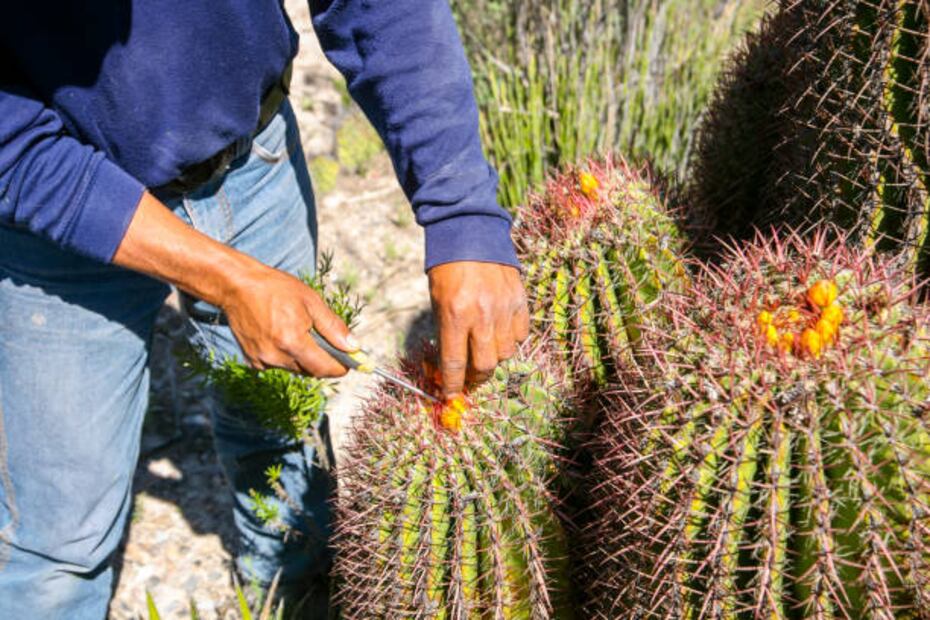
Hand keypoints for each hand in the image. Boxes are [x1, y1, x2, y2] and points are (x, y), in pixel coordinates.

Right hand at [221, 265, 356, 376]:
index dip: (341, 367)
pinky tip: (280, 335)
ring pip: (294, 368)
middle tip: (325, 340)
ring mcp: (262, 361)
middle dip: (322, 360)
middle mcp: (276, 357)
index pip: (325, 368)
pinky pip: (278, 365)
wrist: (236, 286)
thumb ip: (333, 327)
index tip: (350, 362)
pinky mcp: (252, 361)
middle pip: (310, 370)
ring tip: (297, 330)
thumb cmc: (275, 289)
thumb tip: (353, 347)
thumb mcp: (311, 301)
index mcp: (292, 342)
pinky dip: (285, 356)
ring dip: (303, 357)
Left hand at [428, 261, 529, 398]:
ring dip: (494, 357)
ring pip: (505, 353)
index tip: (450, 395)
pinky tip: (500, 331)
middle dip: (475, 377)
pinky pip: (520, 335)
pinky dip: (510, 339)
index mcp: (455, 315)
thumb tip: (452, 367)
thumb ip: (446, 334)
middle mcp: (482, 315)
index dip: (453, 385)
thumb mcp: (437, 302)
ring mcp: (504, 308)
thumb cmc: (447, 270)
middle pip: (485, 366)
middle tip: (469, 376)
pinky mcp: (520, 301)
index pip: (455, 364)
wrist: (471, 234)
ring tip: (484, 347)